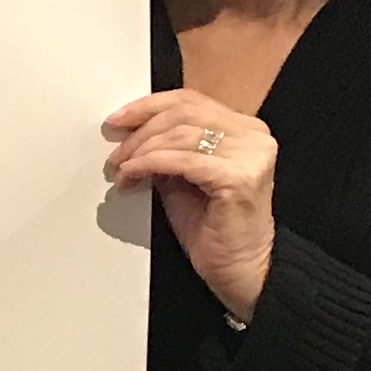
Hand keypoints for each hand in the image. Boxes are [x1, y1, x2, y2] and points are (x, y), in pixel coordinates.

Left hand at [102, 90, 275, 320]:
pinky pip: (181, 160)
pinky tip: (133, 175)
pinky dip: (150, 164)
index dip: (149, 106)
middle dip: (141, 130)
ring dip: (141, 150)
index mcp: (246, 130)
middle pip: (184, 113)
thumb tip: (130, 134)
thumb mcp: (183, 177)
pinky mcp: (238, 178)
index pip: (192, 101)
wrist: (238, 269)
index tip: (118, 119)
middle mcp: (254, 137)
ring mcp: (251, 156)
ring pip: (180, 134)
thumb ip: (167, 150)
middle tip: (116, 152)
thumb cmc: (213, 228)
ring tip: (123, 169)